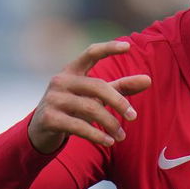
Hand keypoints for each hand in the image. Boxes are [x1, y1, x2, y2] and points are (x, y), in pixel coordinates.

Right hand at [28, 41, 152, 153]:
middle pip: (98, 86)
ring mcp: (53, 98)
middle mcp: (61, 80)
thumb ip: (120, 88)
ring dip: (110, 123)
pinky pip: (79, 126)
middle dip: (119, 102)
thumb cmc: (74, 108)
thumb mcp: (95, 96)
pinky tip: (109, 142)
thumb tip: (149, 80)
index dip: (108, 47)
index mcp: (72, 70)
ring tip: (121, 136)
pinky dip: (97, 135)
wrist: (40, 130)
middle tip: (133, 117)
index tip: (128, 47)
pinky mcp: (48, 118)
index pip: (91, 52)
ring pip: (90, 108)